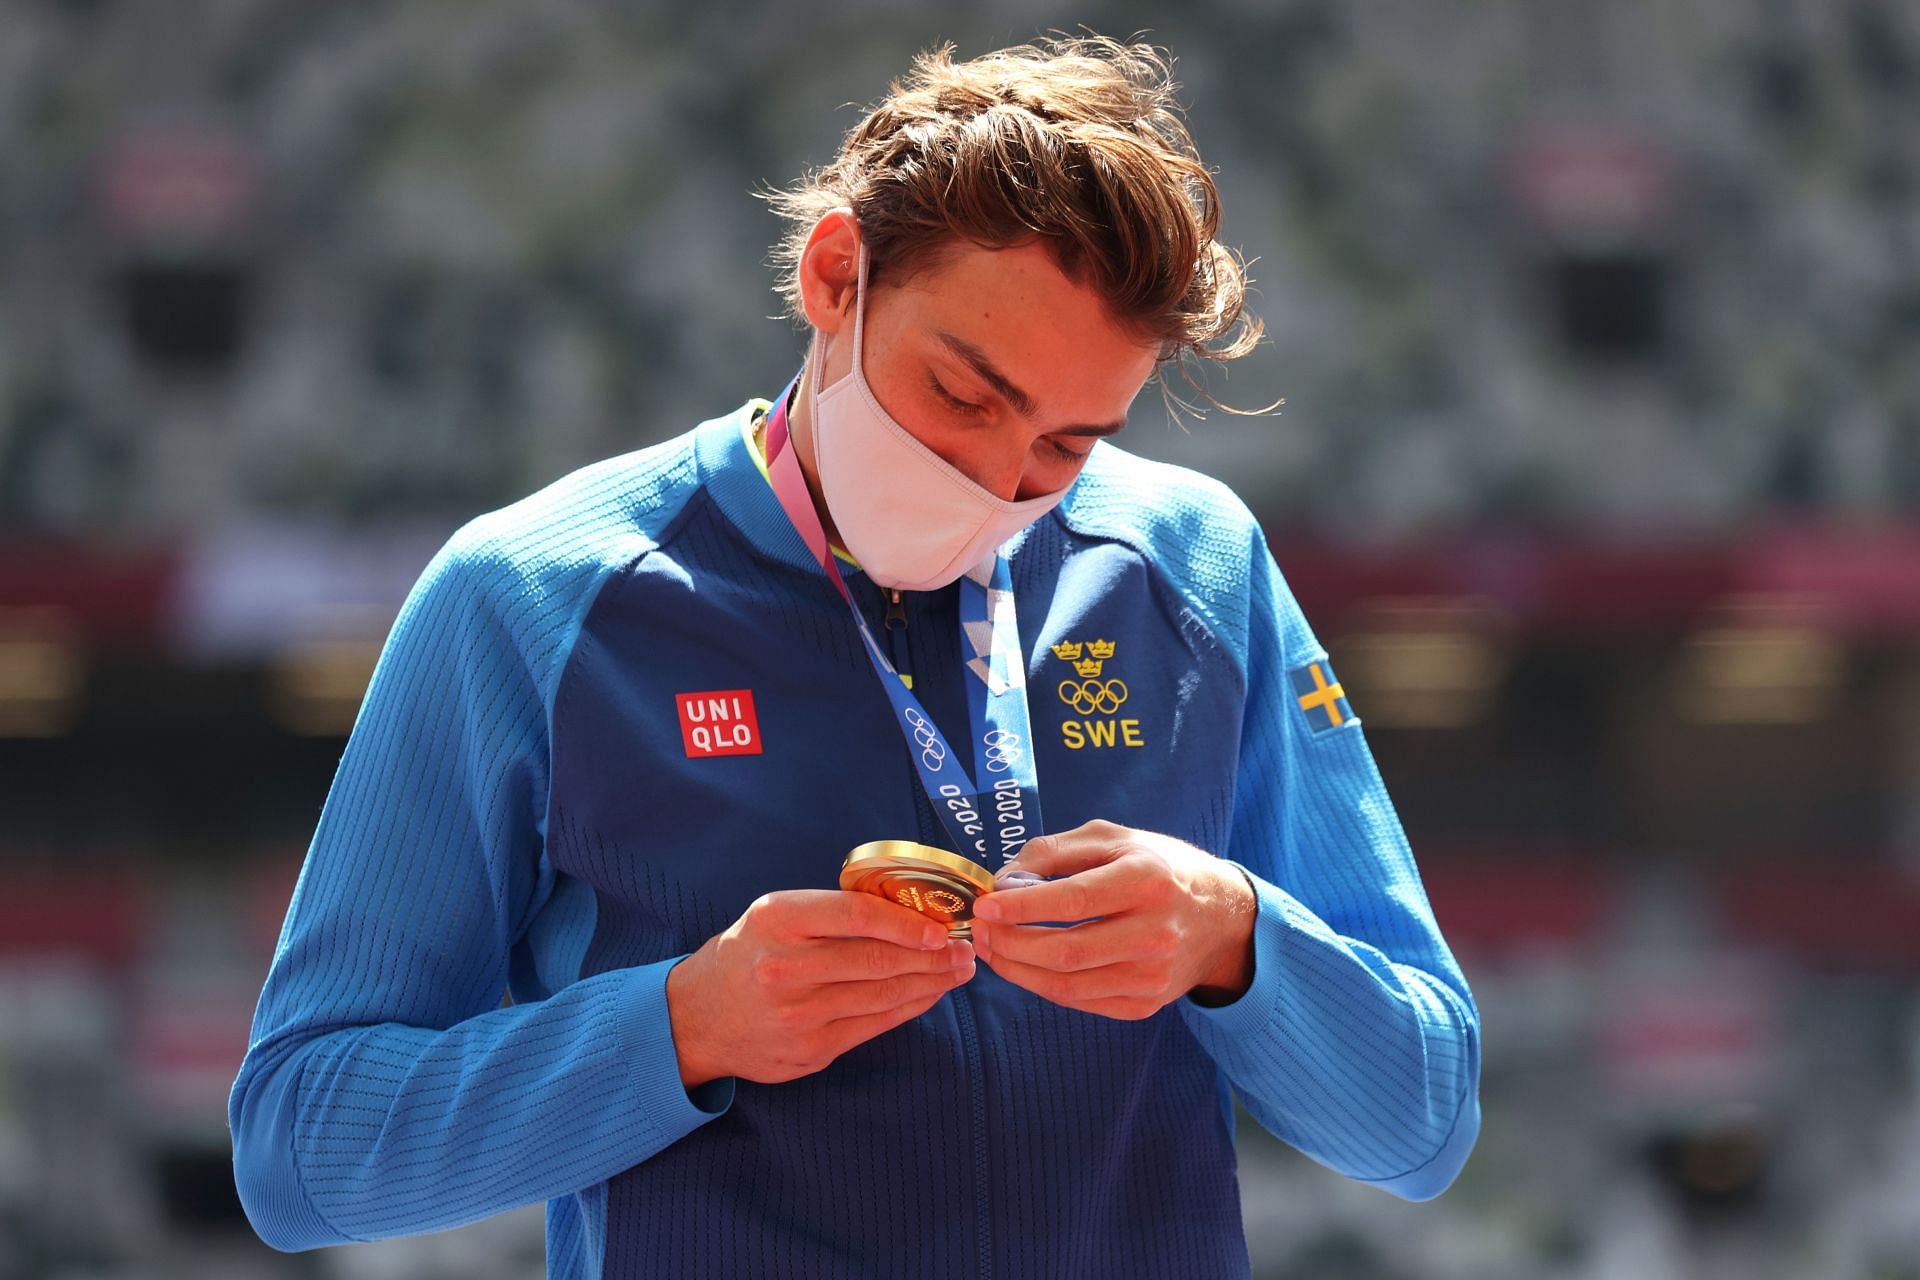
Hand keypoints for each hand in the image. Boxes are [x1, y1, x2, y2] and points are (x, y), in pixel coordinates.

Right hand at [666, 890, 974, 1087]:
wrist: (698, 1018)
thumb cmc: (748, 954)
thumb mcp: (775, 915)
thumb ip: (829, 912)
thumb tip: (909, 911)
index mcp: (777, 920)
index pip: (856, 916)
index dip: (906, 923)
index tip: (941, 927)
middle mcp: (785, 967)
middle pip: (877, 960)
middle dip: (932, 955)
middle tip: (964, 949)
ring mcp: (798, 1014)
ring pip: (882, 995)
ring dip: (930, 982)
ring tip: (958, 970)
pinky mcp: (810, 1050)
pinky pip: (874, 1026)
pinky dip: (909, 1007)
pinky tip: (929, 995)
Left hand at [970, 820, 1255, 1019]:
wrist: (1221, 918)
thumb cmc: (1159, 868)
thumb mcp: (1114, 839)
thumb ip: (1054, 851)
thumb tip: (1004, 880)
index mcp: (1147, 880)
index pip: (1074, 901)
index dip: (1022, 907)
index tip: (985, 904)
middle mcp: (1155, 932)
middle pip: (1066, 951)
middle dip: (1010, 943)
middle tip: (979, 929)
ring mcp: (1152, 976)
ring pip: (1067, 985)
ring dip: (1017, 969)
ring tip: (991, 948)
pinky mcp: (1145, 1004)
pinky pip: (1080, 1002)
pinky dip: (1042, 985)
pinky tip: (1022, 966)